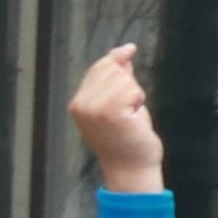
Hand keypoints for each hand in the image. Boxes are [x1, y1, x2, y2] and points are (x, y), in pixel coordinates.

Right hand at [69, 39, 165, 189]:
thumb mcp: (119, 105)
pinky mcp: (110, 113)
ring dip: (135, 95)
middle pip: (112, 69)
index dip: (116, 58)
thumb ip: (117, 81)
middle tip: (130, 108)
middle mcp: (81, 104)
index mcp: (78, 103)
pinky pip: (132, 90)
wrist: (131, 168)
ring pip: (124, 79)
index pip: (98, 68)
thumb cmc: (128, 140)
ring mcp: (93, 109)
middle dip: (128, 83)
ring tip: (130, 116)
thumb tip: (123, 54)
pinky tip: (134, 118)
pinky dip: (139, 101)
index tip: (129, 49)